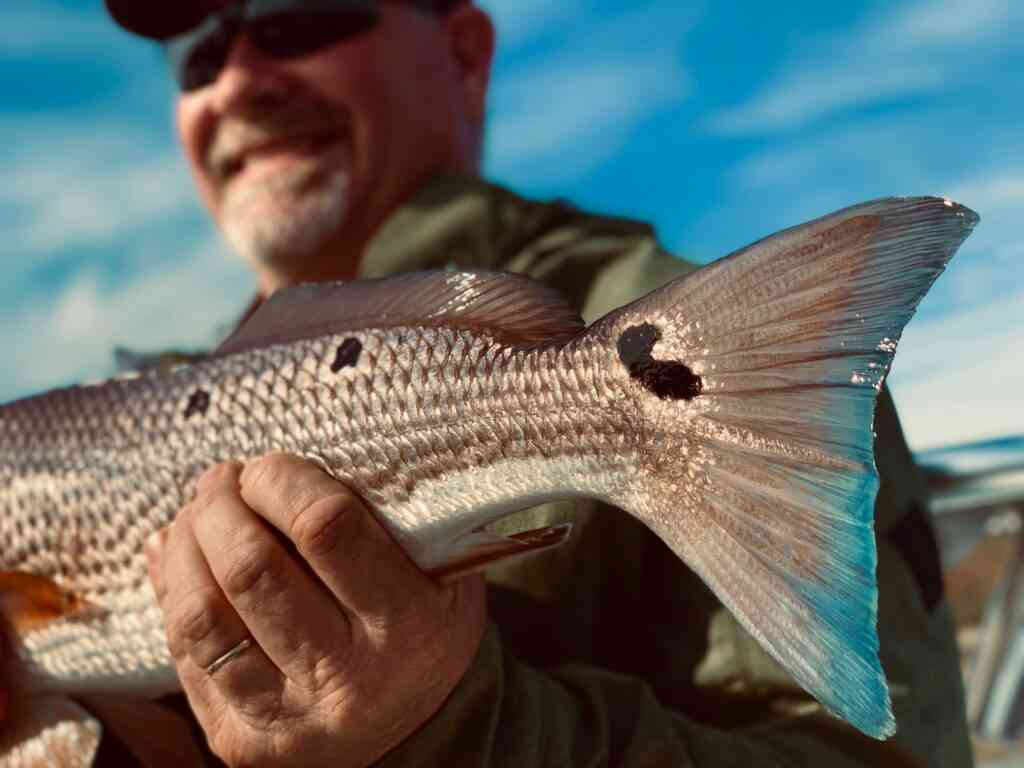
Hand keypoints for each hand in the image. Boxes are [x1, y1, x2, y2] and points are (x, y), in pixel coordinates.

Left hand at [145, 454, 486, 767]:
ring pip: (201, 618)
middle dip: (219, 506)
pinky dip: (171, 591)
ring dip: (185, 546)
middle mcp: (349, 681)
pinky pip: (185, 656)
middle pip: (251, 570)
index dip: (281, 480)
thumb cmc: (426, 619)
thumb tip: (278, 464)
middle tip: (222, 479)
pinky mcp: (242, 742)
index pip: (325, 527)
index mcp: (409, 625)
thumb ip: (383, 515)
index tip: (270, 466)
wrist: (421, 723)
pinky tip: (178, 556)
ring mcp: (290, 719)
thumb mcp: (440, 566)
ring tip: (196, 514)